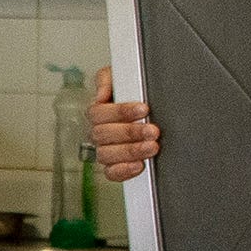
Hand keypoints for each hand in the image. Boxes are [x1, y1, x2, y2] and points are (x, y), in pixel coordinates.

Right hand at [88, 65, 156, 182]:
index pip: (99, 113)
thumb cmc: (131, 93)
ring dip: (131, 151)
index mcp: (98, 112)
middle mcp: (99, 132)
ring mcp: (105, 150)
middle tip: (152, 130)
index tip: (143, 109)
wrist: (147, 110)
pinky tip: (139, 164)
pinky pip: (111, 173)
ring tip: (152, 146)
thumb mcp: (119, 77)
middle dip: (130, 132)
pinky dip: (123, 170)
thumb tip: (101, 94)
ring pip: (106, 154)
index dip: (121, 111)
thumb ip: (107, 79)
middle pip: (103, 135)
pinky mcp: (114, 166)